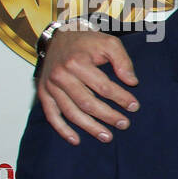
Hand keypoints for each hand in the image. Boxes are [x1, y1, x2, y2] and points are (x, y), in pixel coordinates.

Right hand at [37, 26, 139, 144]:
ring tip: (107, 137)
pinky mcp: (44, 93)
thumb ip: (122, 61)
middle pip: (87, 102)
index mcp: (78, 63)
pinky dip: (62, 129)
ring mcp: (50, 86)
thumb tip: (132, 82)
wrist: (57, 38)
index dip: (120, 98)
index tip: (134, 106)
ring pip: (71, 112)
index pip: (103, 86)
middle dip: (108, 116)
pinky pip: (51, 115)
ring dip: (90, 127)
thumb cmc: (86, 42)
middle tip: (124, 124)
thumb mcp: (109, 42)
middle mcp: (61, 75)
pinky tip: (76, 140)